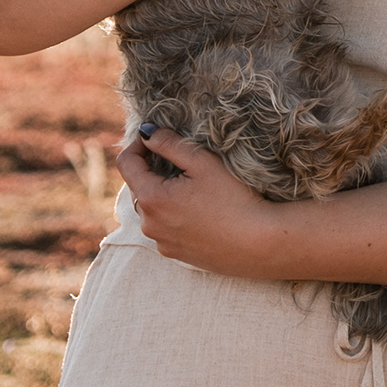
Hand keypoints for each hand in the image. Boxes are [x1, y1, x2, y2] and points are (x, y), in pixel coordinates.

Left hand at [113, 128, 301, 278]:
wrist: (259, 243)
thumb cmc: (234, 199)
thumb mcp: (202, 163)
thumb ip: (170, 144)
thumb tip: (146, 132)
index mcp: (151, 198)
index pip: (126, 164)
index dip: (137, 145)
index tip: (154, 138)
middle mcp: (149, 224)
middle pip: (139, 188)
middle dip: (152, 171)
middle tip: (180, 162)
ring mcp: (161, 242)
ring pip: (151, 210)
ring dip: (163, 195)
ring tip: (192, 189)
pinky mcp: (175, 254)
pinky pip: (164, 229)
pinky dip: (173, 217)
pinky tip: (199, 213)